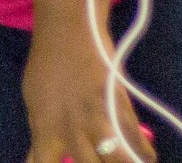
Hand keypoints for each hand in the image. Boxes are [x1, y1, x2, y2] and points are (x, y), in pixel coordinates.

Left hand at [23, 29, 154, 162]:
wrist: (67, 31)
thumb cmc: (47, 67)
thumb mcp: (34, 101)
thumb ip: (41, 134)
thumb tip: (38, 157)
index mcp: (44, 128)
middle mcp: (70, 128)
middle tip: (98, 162)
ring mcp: (97, 117)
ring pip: (116, 157)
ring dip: (123, 162)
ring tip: (127, 162)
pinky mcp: (119, 104)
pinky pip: (135, 136)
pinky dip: (144, 152)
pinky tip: (147, 158)